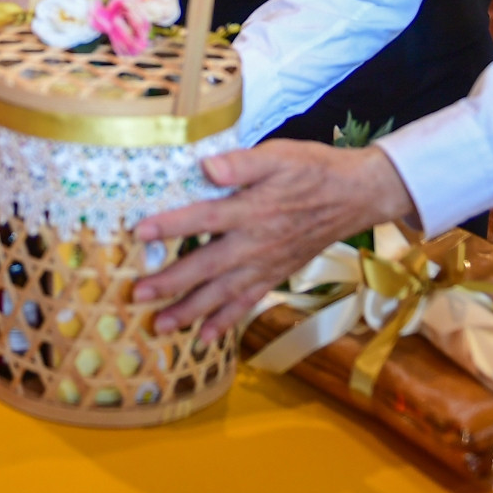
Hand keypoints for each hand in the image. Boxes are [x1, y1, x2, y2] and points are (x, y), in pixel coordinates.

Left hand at [129, 142, 415, 337]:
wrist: (354, 195)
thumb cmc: (312, 169)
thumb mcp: (279, 155)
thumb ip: (242, 162)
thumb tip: (207, 167)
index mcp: (252, 210)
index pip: (204, 218)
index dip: (171, 226)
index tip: (139, 233)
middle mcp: (255, 243)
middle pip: (207, 266)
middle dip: (171, 283)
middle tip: (137, 296)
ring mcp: (265, 264)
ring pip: (223, 293)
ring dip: (190, 311)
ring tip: (161, 326)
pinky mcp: (275, 275)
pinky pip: (247, 303)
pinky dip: (225, 322)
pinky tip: (204, 337)